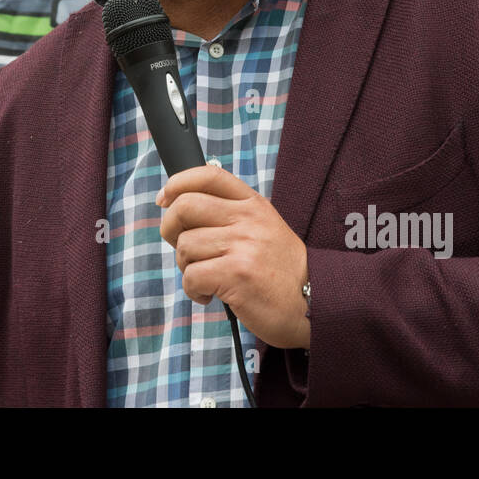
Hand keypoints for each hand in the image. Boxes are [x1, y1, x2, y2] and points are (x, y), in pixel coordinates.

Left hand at [158, 163, 309, 348]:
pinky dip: (193, 290)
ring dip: (186, 267)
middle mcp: (247, 219)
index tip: (164, 198)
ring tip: (207, 278)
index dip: (177, 183)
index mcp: (253, 204)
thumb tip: (183, 207)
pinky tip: (209, 295)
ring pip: (185, 246)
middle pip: (184, 206)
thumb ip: (232, 214)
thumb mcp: (265, 228)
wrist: (315, 303)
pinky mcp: (236, 274)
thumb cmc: (282, 271)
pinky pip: (191, 276)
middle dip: (170, 228)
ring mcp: (242, 245)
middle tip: (182, 248)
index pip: (208, 175)